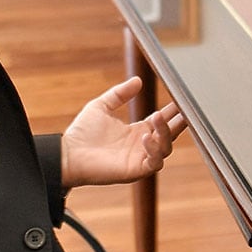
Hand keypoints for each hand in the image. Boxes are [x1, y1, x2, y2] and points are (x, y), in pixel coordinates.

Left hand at [61, 77, 188, 187]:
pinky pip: (154, 162)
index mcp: (137, 132)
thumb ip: (119, 94)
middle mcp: (142, 145)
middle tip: (184, 109)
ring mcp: (140, 158)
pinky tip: (146, 137)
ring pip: (166, 147)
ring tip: (157, 117)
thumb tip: (137, 80)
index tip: (181, 99)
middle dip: (178, 122)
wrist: (67, 155)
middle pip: (170, 134)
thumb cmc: (81, 134)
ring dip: (165, 132)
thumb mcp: (101, 106)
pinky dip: (154, 150)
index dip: (173, 111)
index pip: (162, 121)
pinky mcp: (135, 170)